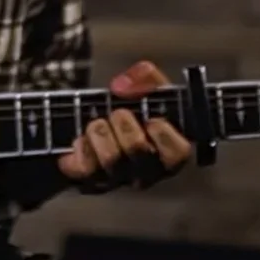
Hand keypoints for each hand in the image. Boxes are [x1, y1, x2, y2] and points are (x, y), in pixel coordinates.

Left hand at [56, 61, 192, 192]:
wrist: (98, 125)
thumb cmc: (132, 110)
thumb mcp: (146, 87)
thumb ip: (144, 77)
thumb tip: (122, 86)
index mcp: (168, 149)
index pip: (178, 152)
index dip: (165, 135)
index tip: (152, 118)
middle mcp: (147, 170)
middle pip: (139, 150)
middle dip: (125, 123)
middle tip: (118, 112)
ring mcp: (121, 179)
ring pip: (111, 160)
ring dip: (101, 132)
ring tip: (98, 122)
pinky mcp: (93, 182)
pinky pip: (85, 169)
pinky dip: (81, 147)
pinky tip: (83, 138)